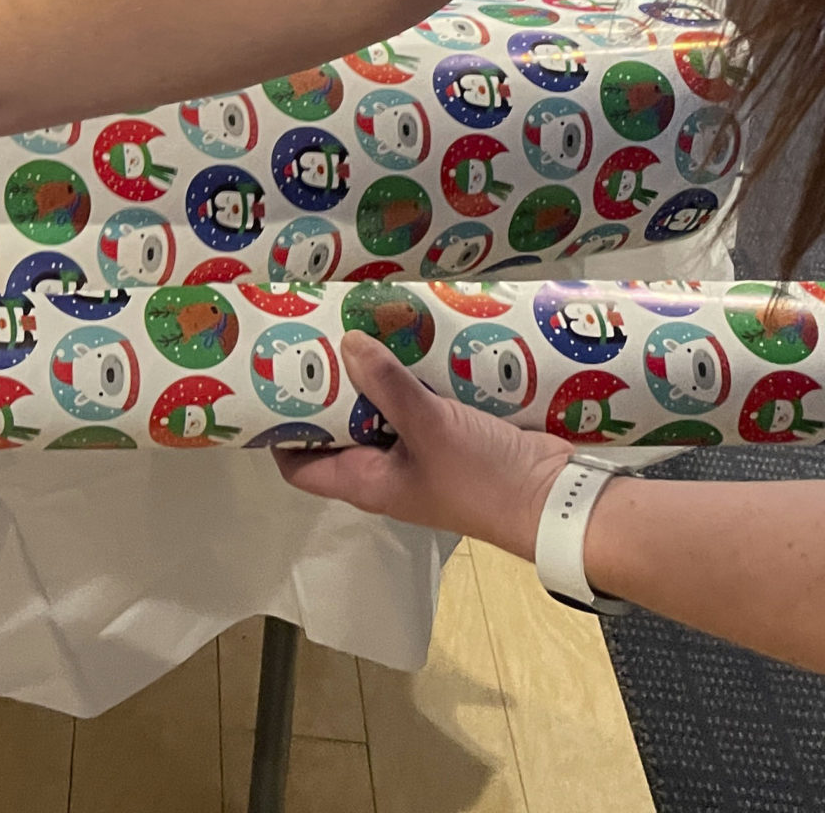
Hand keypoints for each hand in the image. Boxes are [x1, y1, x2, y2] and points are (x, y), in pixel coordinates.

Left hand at [275, 334, 568, 558]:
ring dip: (369, 377)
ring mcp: (418, 453)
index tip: (269, 388)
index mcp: (366, 482)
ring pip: (378, 412)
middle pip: (338, 430)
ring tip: (352, 327)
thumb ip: (386, 386)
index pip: (300, 467)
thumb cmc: (481, 476)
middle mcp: (385, 470)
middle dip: (326, 390)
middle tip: (312, 340)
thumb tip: (343, 344)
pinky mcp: (449, 436)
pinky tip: (406, 339)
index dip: (279, 434)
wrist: (554, 497)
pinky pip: (415, 404)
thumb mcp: (429, 427)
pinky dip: (408, 377)